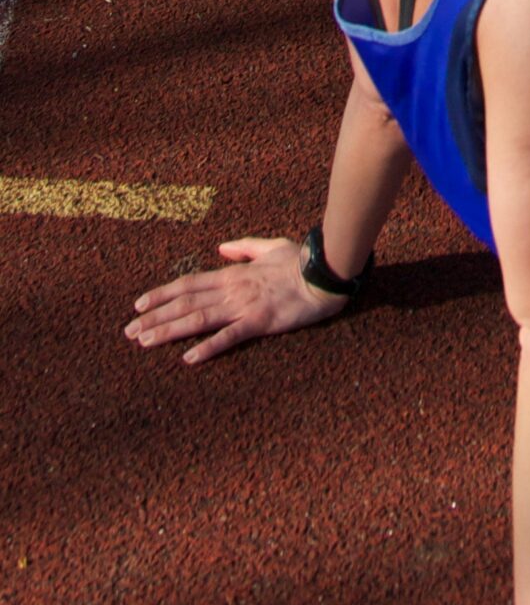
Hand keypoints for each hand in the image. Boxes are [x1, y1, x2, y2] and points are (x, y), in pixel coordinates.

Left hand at [125, 237, 345, 365]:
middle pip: (186, 302)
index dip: (162, 293)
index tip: (139, 304)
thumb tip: (221, 248)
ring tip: (144, 341)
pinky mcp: (259, 322)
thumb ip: (243, 247)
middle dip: (155, 316)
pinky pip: (229, 337)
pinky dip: (207, 347)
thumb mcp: (270, 246)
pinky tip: (188, 358)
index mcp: (233, 273)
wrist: (324, 273)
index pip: (189, 283)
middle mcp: (232, 289)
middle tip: (129, 331)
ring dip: (169, 330)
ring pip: (198, 319)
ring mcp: (244, 306)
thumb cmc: (299, 260)